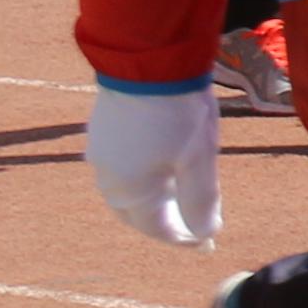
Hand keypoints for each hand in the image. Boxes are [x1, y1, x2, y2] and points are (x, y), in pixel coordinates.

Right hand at [84, 79, 220, 247]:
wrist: (146, 64)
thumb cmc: (176, 113)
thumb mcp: (198, 160)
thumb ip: (201, 201)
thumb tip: (205, 233)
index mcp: (131, 190)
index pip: (156, 229)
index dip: (182, 240)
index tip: (205, 244)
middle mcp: (108, 177)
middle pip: (135, 215)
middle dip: (163, 225)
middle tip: (192, 228)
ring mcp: (101, 154)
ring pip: (124, 193)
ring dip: (151, 203)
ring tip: (179, 201)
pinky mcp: (101, 134)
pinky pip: (118, 171)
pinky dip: (140, 181)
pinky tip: (159, 170)